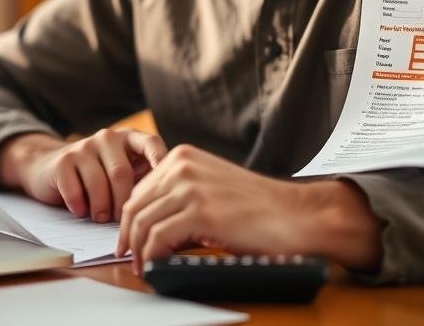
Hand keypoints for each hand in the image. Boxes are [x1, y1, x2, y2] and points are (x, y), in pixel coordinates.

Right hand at [0, 128, 167, 222]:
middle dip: (123, 204)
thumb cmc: (98, 177)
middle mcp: (108, 137)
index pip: (152, 144)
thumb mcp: (124, 172)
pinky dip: (80, 207)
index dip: (162, 163)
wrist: (50, 168)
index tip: (169, 186)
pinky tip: (81, 210)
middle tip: (122, 222)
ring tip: (100, 217)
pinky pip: (76, 191)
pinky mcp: (63, 160)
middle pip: (122, 174)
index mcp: (129, 138)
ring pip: (99, 184)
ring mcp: (84, 146)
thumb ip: (144, 179)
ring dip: (101, 209)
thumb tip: (170, 206)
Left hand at [116, 144, 381, 273]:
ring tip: (142, 267)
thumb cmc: (258, 207)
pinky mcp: (199, 212)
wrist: (295, 214)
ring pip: (142, 222)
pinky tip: (156, 266)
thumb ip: (181, 195)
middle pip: (134, 205)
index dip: (130, 218)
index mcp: (182, 156)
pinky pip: (158, 238)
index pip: (139, 189)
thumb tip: (151, 224)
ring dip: (137, 250)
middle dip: (128, 236)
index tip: (129, 239)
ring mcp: (190, 187)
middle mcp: (182, 165)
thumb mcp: (211, 187)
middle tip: (129, 258)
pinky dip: (151, 256)